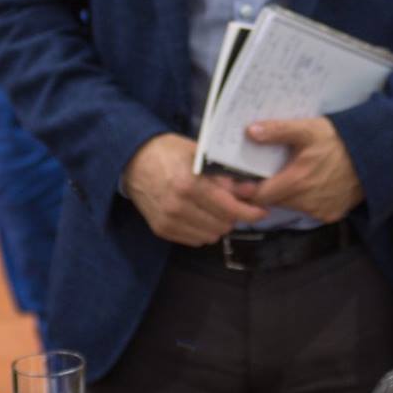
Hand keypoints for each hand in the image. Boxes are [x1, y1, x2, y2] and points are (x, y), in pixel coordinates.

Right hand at [121, 133, 266, 245]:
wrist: (132, 161)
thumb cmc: (168, 152)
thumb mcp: (198, 155)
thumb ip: (225, 176)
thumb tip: (251, 190)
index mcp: (189, 184)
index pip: (229, 208)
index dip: (250, 212)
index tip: (261, 211)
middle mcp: (178, 206)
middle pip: (223, 225)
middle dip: (233, 216)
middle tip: (234, 204)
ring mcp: (169, 220)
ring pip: (210, 236)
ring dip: (218, 225)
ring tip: (215, 209)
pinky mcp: (161, 229)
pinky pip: (194, 240)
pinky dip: (203, 230)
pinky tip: (199, 215)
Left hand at [244, 117, 362, 221]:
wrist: (377, 155)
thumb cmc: (339, 140)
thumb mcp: (308, 129)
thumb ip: (278, 131)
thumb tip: (249, 132)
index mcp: (296, 182)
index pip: (259, 196)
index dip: (249, 188)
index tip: (246, 178)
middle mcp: (306, 203)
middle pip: (274, 202)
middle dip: (269, 189)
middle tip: (273, 171)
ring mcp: (320, 211)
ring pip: (291, 206)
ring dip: (288, 194)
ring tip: (295, 174)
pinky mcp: (331, 215)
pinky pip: (309, 210)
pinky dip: (307, 200)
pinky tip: (314, 183)